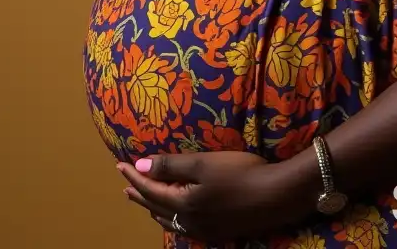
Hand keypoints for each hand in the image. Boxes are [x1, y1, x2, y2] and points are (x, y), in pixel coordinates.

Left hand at [117, 150, 310, 242]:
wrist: (276, 196)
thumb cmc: (240, 173)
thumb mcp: (203, 164)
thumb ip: (171, 166)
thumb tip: (139, 167)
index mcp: (183, 203)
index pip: (151, 189)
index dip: (135, 176)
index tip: (120, 164)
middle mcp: (189, 221)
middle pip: (157, 207)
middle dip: (140, 194)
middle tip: (126, 185)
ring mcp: (204, 230)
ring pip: (170, 220)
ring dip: (154, 207)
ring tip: (144, 201)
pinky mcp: (217, 232)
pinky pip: (183, 227)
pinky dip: (171, 217)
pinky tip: (175, 216)